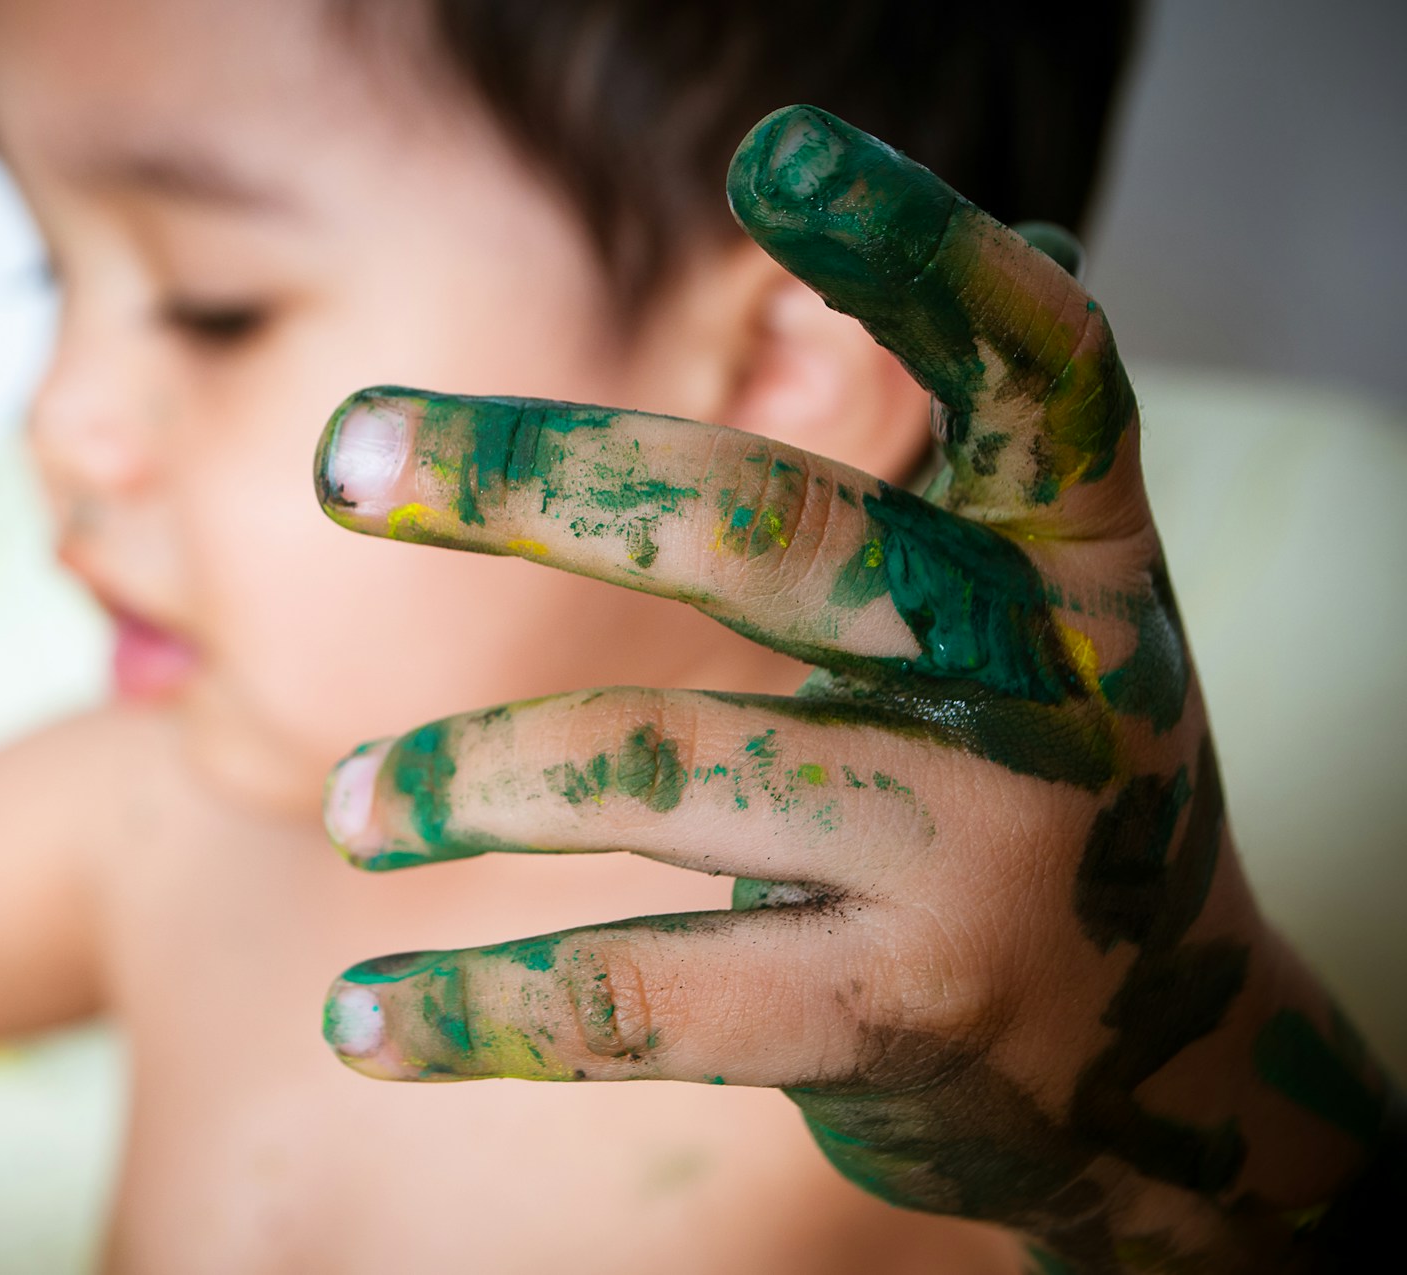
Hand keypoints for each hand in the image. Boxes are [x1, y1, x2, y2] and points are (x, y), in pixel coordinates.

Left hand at [310, 106, 1399, 1268]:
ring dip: (470, 778)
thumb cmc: (1021, 781)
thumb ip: (958, 471)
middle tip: (354, 461)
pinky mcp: (893, 1013)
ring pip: (662, 769)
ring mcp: (974, 855)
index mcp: (1074, 558)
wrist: (1146, 1055)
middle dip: (542, 486)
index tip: (774, 154)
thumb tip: (952, 213)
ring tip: (353, 807)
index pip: (1035, 367)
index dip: (919, 254)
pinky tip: (361, 1017)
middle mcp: (1042, 684)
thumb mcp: (1029, 621)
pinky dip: (481, 1012)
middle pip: (772, 538)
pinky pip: (645, 996)